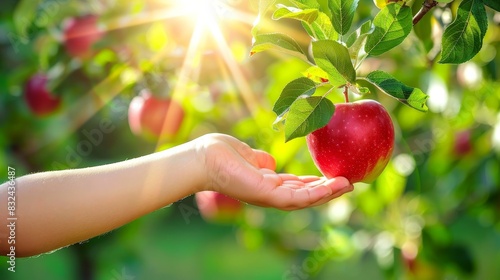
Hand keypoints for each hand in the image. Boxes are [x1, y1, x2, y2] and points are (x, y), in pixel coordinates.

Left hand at [194, 133, 353, 209]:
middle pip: (304, 195)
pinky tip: (333, 186)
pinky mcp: (267, 195)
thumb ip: (260, 161)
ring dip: (328, 193)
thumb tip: (270, 163)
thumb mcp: (247, 156)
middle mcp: (270, 193)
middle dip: (327, 190)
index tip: (334, 176)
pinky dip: (317, 194)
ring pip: (305, 199)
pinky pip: (298, 198)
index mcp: (266, 183)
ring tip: (349, 185)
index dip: (315, 184)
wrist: (203, 157)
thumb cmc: (221, 154)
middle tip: (349, 182)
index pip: (296, 187)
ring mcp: (268, 196)